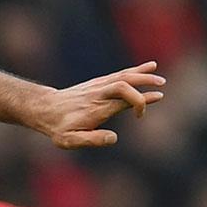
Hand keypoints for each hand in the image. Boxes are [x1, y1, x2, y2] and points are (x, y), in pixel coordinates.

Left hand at [33, 62, 165, 148]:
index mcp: (97, 108)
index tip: (148, 108)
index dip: (139, 101)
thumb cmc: (58, 127)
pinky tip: (149, 66)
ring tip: (159, 78)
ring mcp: (99, 86)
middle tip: (161, 87)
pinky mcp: (98, 83)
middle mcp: (99, 94)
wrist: (44, 109)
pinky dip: (135, 70)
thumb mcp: (70, 140)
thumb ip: (92, 139)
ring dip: (143, 74)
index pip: (123, 100)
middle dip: (144, 83)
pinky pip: (119, 74)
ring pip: (124, 76)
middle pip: (124, 82)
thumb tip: (114, 138)